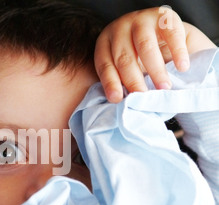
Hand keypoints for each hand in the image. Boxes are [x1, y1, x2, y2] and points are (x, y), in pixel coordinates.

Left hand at [94, 7, 215, 102]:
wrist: (161, 34)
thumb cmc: (137, 58)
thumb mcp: (124, 68)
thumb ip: (121, 82)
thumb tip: (122, 104)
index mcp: (105, 43)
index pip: (105, 65)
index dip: (110, 82)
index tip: (117, 99)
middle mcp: (119, 28)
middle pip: (124, 57)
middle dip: (133, 80)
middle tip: (143, 96)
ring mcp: (141, 20)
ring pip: (145, 46)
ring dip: (155, 69)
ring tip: (164, 87)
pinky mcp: (164, 16)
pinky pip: (172, 34)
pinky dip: (178, 52)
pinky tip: (182, 67)